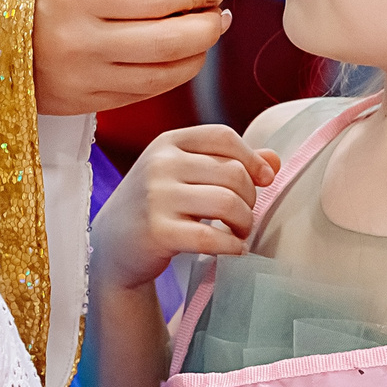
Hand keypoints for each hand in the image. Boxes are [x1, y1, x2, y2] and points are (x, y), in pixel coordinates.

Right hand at [33, 0, 232, 114]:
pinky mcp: (79, 103)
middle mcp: (78, 42)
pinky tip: (176, 56)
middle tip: (220, 11)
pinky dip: (168, 75)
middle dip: (207, 27)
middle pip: (168, 42)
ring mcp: (79, 79)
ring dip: (195, 55)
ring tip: (204, 33)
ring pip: (160, 76)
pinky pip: (139, 94)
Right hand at [95, 126, 280, 290]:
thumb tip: (274, 161)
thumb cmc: (156, 206)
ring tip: (240, 232)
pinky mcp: (158, 231)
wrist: (112, 246)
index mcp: (168, 142)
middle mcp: (160, 164)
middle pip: (233, 172)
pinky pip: (212, 237)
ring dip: (245, 222)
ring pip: (228, 202)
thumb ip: (228, 162)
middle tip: (245, 216)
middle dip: (250, 198)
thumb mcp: (185, 174)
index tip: (264, 180)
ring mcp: (157, 197)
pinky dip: (232, 245)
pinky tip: (233, 249)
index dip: (252, 158)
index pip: (223, 136)